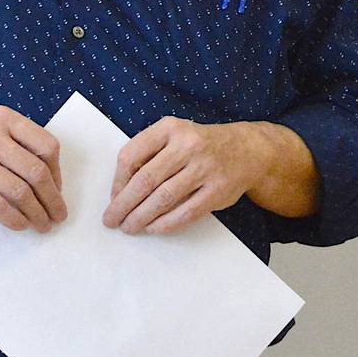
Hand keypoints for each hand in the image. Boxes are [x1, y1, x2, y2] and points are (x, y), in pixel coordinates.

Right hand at [0, 106, 67, 232]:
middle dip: (52, 198)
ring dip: (37, 214)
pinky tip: (20, 224)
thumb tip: (48, 177)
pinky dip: (15, 220)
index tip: (57, 187)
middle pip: (35, 172)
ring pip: (19, 192)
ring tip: (43, 224)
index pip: (46, 145)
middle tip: (58, 214)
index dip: (57, 171)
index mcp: (3, 118)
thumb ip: (16, 141)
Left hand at [102, 117, 268, 234]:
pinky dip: (165, 224)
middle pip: (145, 180)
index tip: (113, 197)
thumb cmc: (199, 144)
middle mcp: (186, 145)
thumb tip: (121, 187)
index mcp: (169, 128)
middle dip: (124, 204)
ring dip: (141, 217)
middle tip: (111, 219)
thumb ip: (149, 152)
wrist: (246, 149)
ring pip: (163, 199)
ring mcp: (204, 168)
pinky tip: (153, 228)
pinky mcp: (217, 191)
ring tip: (129, 227)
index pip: (132, 154)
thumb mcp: (173, 134)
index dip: (118, 180)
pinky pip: (185, 213)